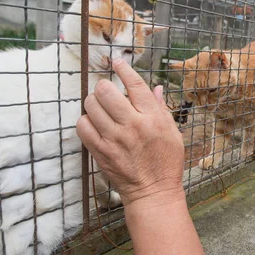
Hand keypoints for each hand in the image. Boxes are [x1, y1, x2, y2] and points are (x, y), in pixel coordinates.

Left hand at [76, 59, 184, 206]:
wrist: (153, 192)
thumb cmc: (166, 162)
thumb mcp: (172, 132)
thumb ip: (161, 108)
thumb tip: (155, 88)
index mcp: (152, 118)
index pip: (134, 85)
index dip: (123, 69)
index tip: (117, 63)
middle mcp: (132, 126)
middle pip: (106, 91)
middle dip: (105, 87)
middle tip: (107, 92)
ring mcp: (114, 139)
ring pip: (91, 105)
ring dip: (93, 102)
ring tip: (100, 108)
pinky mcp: (100, 152)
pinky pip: (82, 126)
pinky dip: (85, 121)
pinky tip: (94, 124)